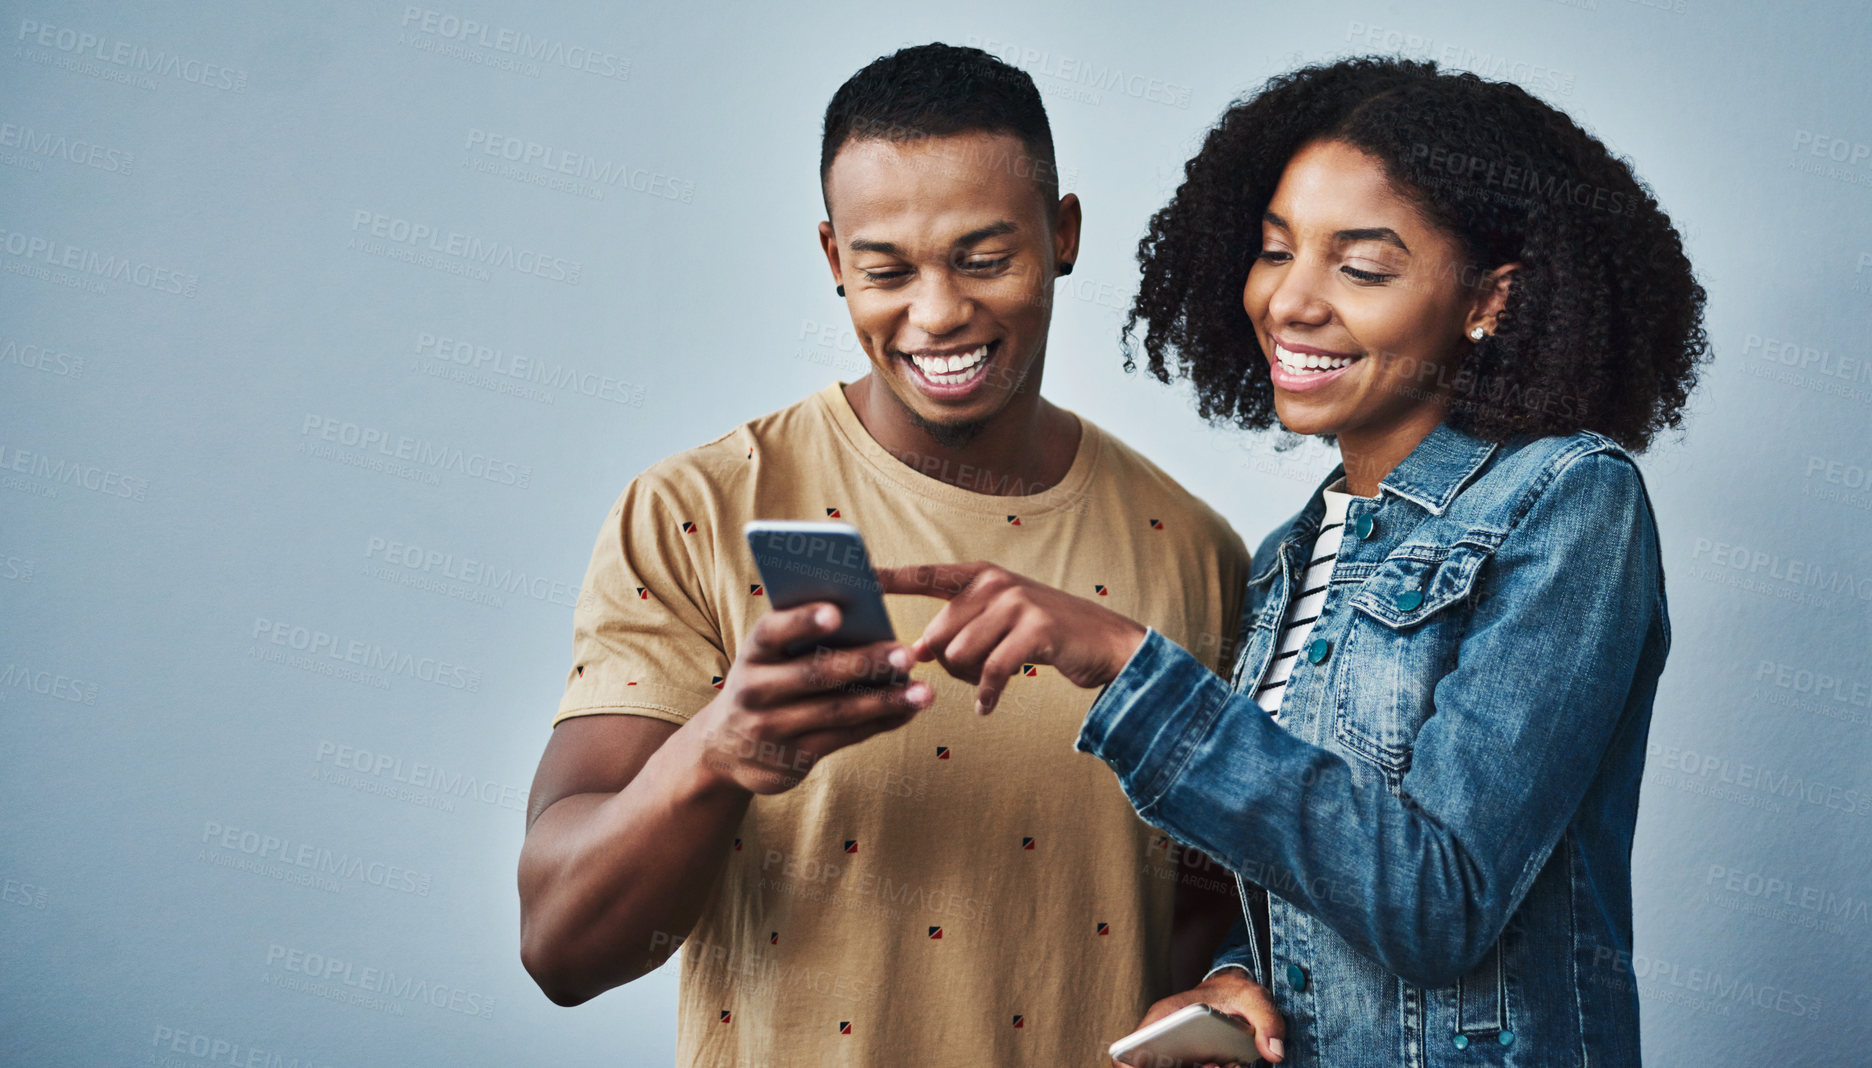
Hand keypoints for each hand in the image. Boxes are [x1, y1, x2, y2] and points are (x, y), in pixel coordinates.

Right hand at [685, 602, 931, 794]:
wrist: (723, 748)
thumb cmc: (765, 682)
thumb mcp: (768, 659)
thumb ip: (804, 640)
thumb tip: (872, 620)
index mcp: (751, 653)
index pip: (772, 631)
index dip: (802, 620)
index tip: (837, 612)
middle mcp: (754, 690)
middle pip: (813, 674)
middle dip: (864, 663)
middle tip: (907, 653)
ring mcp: (769, 729)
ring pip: (835, 712)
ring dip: (885, 701)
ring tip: (924, 691)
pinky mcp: (789, 760)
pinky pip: (842, 738)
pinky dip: (879, 724)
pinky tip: (907, 712)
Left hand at [874, 562, 1147, 714]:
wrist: (1104, 642)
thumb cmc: (1041, 635)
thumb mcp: (998, 620)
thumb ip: (958, 627)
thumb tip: (917, 652)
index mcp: (979, 575)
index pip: (924, 575)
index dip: (888, 577)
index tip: (856, 575)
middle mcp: (995, 582)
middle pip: (937, 636)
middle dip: (948, 665)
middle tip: (976, 672)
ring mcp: (1017, 603)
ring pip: (960, 656)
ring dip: (971, 680)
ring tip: (991, 679)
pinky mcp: (1036, 630)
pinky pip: (991, 672)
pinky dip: (987, 695)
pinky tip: (987, 707)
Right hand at [1126, 970, 1284, 1065]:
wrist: (1235, 992)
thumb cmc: (1235, 992)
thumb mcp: (1255, 998)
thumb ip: (1268, 1021)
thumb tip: (1273, 1053)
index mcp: (1165, 1017)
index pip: (1127, 1049)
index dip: (1130, 1067)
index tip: (1152, 1066)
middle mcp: (1162, 1038)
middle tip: (1213, 1067)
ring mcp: (1174, 1055)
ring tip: (1224, 1065)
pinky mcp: (1188, 1064)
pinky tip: (1229, 1066)